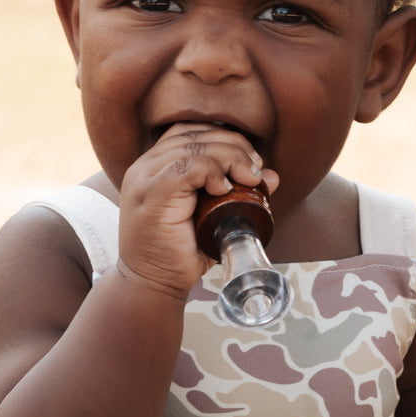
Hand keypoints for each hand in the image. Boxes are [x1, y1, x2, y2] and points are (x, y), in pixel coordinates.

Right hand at [116, 124, 278, 299]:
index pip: (189, 131)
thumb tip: (271, 176)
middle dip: (233, 146)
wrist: (153, 284)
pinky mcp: (152, 195)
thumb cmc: (180, 253)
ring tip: (247, 178)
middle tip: (254, 169)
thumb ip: (236, 194)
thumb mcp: (211, 218)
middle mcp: (145, 167)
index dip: (223, 137)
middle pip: (194, 134)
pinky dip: (212, 171)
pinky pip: (186, 167)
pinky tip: (225, 188)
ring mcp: (145, 180)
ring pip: (193, 146)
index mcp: (153, 166)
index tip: (249, 161)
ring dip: (229, 157)